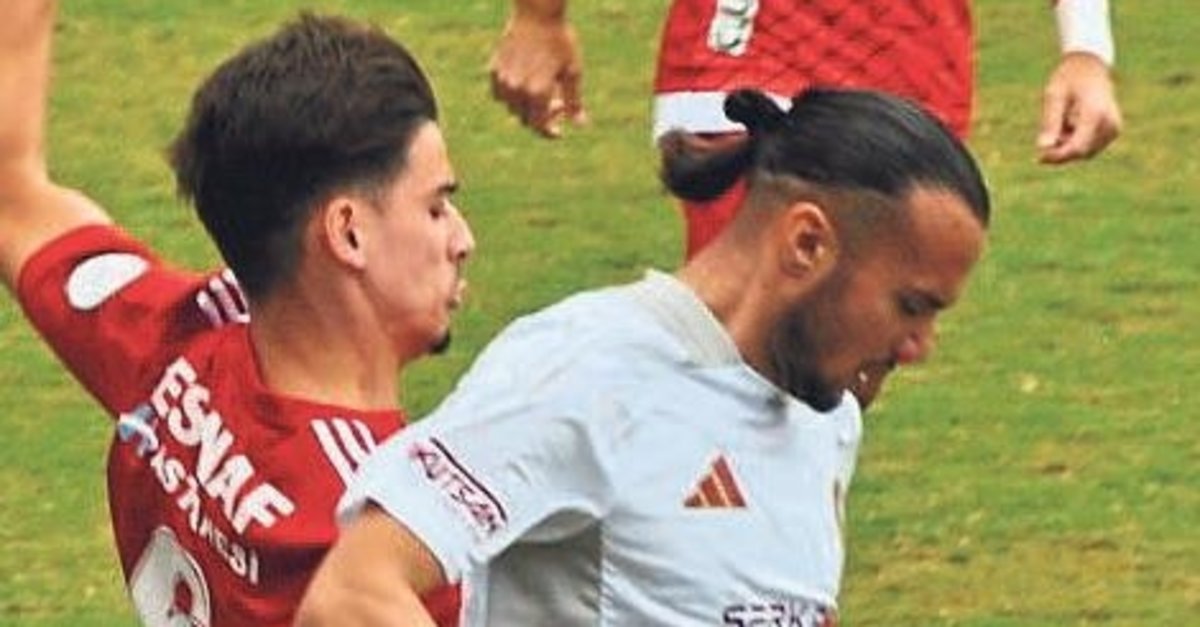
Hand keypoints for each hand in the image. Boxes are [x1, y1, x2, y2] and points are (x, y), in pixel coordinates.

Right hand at [488, 12, 585, 137]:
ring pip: (511, 107)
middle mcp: (517, 89)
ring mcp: (503, 80)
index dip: (550, 132)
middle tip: (557, 104)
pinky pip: (499, 93)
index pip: (539, 125)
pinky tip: (524, 84)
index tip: (558, 132)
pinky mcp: (494, 69)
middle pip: (525, 119)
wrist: (537, 14)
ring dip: (525, 107)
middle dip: (541, 117)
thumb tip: (580, 124)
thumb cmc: (560, 41)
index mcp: (537, 92)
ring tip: (541, 92)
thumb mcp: (573, 72)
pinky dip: (510, 95)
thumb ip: (574, 101)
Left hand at [1036, 52, 1122, 163]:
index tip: (1038, 157)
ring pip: (1085, 152)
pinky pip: (1090, 146)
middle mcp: (1110, 123)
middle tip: (1045, 134)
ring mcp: (1114, 128)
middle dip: (1061, 150)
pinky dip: (1076, 140)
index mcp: (1096, 114)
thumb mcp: (1054, 95)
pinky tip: (1070, 122)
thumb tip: (1042, 148)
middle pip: (1081, 152)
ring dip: (1068, 144)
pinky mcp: (1114, 131)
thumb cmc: (1069, 78)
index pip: (1077, 148)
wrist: (1090, 66)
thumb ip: (1050, 122)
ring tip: (1062, 120)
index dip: (1057, 156)